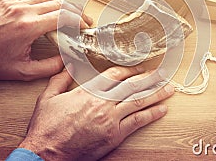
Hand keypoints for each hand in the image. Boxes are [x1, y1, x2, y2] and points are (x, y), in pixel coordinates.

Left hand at [0, 0, 92, 80]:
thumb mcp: (24, 72)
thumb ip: (51, 66)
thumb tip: (68, 59)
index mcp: (28, 27)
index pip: (63, 16)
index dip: (78, 20)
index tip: (85, 26)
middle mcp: (23, 11)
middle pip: (59, 3)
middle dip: (76, 11)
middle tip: (84, 20)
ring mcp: (15, 4)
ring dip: (63, 3)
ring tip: (72, 12)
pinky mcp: (9, 2)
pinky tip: (51, 4)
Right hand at [19, 64, 174, 160]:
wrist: (46, 153)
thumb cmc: (46, 127)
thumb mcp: (48, 97)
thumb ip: (60, 78)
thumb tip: (68, 64)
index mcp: (88, 91)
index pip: (115, 75)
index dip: (130, 69)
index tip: (140, 67)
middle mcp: (102, 103)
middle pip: (132, 86)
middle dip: (150, 78)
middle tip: (164, 73)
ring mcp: (110, 120)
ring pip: (138, 102)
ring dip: (156, 94)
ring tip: (169, 89)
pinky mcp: (114, 136)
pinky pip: (137, 122)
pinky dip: (151, 115)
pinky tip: (161, 110)